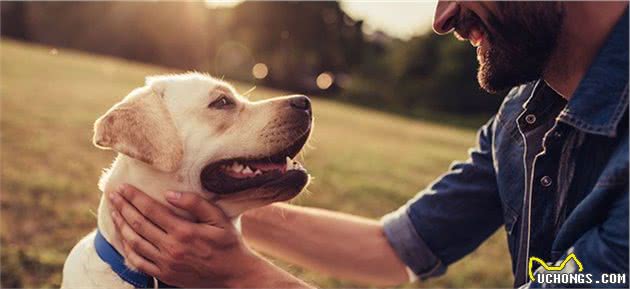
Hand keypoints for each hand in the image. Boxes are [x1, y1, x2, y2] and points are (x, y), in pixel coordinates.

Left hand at [108, 185, 265, 287]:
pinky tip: (123, 237)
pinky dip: (127, 248)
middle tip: (112, 195)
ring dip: (121, 225)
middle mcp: (171, 247)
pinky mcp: (164, 275)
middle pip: (138, 224)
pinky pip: (138, 261)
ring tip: (114, 212)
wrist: (233, 275)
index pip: (151, 210)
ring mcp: (165, 263)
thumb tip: (170, 194)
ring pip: (134, 242)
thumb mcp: (219, 218)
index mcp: (184, 231)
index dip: (134, 197)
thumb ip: (196, 204)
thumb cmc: (228, 243)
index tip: (123, 186)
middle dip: (123, 207)